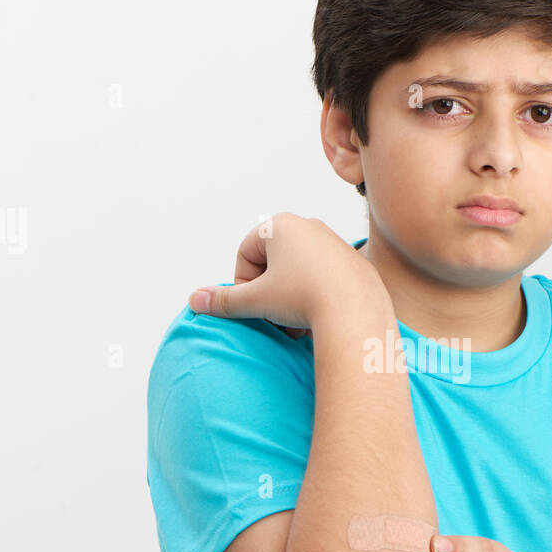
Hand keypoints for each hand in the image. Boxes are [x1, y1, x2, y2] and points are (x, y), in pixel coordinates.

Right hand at [188, 213, 379, 334]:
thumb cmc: (304, 298)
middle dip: (269, 295)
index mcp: (281, 225)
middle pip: (273, 264)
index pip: (246, 253)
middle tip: (273, 319)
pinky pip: (323, 279)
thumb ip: (224, 300)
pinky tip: (316, 322)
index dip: (243, 284)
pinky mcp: (352, 262)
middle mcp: (308, 226)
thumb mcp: (256, 300)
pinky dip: (313, 299)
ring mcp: (333, 242)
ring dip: (289, 301)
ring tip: (294, 326)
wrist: (356, 310)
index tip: (253, 305)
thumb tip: (194, 300)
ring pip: (298, 274)